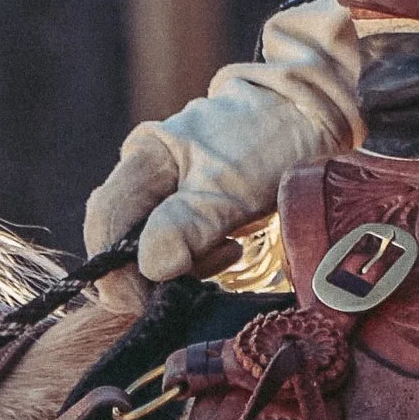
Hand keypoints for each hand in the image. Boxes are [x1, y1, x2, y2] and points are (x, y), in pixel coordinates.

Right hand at [80, 74, 336, 282]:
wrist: (312, 115)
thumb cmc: (270, 141)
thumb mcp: (230, 186)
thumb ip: (187, 223)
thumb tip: (151, 265)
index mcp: (145, 157)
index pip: (106, 225)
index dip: (115, 273)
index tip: (146, 305)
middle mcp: (145, 172)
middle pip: (122, 240)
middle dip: (150, 274)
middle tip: (194, 283)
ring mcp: (166, 188)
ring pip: (150, 246)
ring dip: (180, 267)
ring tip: (226, 253)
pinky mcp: (189, 204)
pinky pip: (176, 244)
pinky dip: (196, 258)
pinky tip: (228, 248)